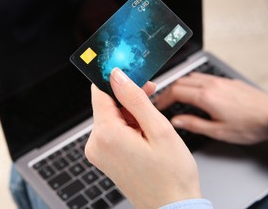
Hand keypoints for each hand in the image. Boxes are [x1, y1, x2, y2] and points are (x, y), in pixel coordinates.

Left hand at [85, 68, 201, 208]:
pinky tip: (145, 132)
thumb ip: (134, 98)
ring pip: (111, 117)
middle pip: (106, 104)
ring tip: (152, 123)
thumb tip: (117, 75)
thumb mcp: (158, 129)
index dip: (116, 79)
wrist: (172, 207)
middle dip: (128, 97)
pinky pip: (112, 131)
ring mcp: (99, 153)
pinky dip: (128, 126)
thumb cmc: (171, 175)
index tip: (132, 72)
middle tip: (151, 94)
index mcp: (106, 135)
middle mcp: (96, 144)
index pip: (100, 92)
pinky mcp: (105, 158)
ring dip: (130, 112)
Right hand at [154, 72, 267, 144]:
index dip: (163, 98)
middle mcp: (211, 85)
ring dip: (180, 84)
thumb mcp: (218, 131)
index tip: (158, 105)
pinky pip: (204, 76)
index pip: (175, 92)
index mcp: (206, 97)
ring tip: (176, 95)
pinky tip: (195, 90)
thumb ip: (194, 124)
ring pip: (192, 76)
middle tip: (163, 101)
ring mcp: (219, 80)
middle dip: (168, 91)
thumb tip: (176, 121)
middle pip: (181, 81)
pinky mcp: (227, 80)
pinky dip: (193, 82)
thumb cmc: (248, 126)